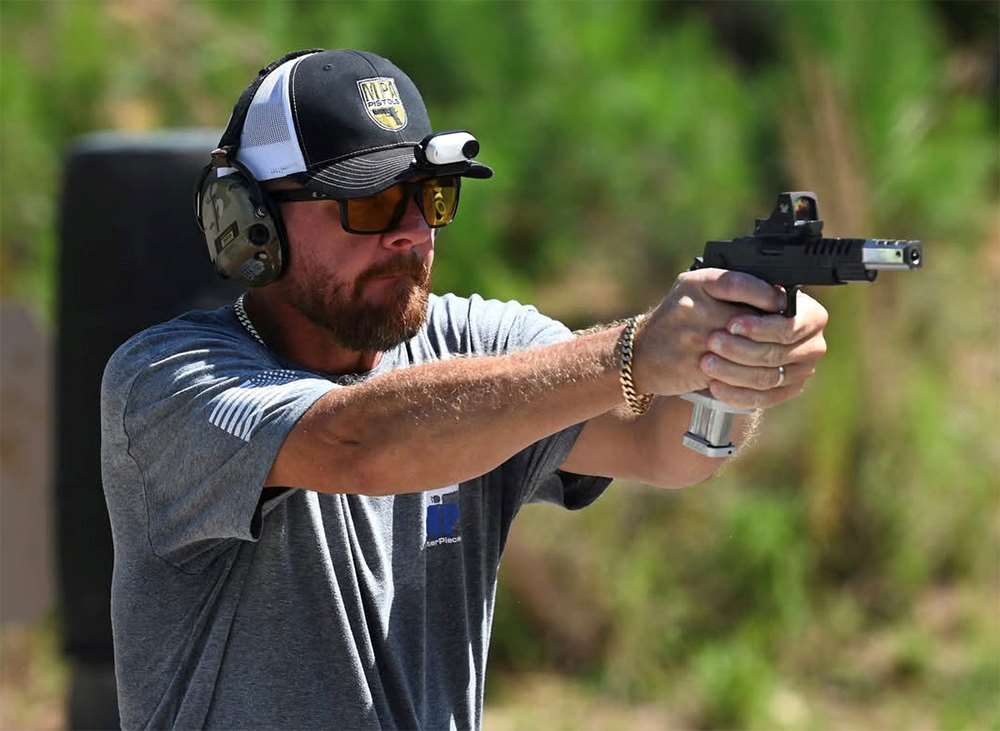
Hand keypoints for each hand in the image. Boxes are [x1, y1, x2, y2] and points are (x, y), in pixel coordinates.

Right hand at [632, 268, 788, 395]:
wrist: (640, 354)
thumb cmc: (679, 320)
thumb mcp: (698, 292)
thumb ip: (733, 289)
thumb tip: (782, 297)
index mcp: (697, 283)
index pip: (738, 283)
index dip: (765, 295)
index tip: (782, 303)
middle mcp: (692, 307)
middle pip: (746, 320)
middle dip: (772, 333)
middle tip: (788, 338)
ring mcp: (691, 338)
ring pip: (744, 351)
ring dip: (764, 359)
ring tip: (776, 360)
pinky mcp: (693, 365)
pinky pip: (732, 373)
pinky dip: (749, 378)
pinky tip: (758, 374)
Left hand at [699, 288, 827, 408]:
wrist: (722, 329)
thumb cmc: (731, 303)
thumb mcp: (731, 287)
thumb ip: (747, 286)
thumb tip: (769, 296)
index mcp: (811, 316)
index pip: (790, 326)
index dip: (761, 327)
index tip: (732, 324)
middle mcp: (812, 345)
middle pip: (777, 354)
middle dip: (740, 349)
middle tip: (712, 341)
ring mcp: (800, 372)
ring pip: (767, 379)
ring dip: (733, 371)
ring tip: (706, 362)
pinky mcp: (784, 392)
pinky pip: (762, 399)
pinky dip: (736, 393)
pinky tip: (714, 385)